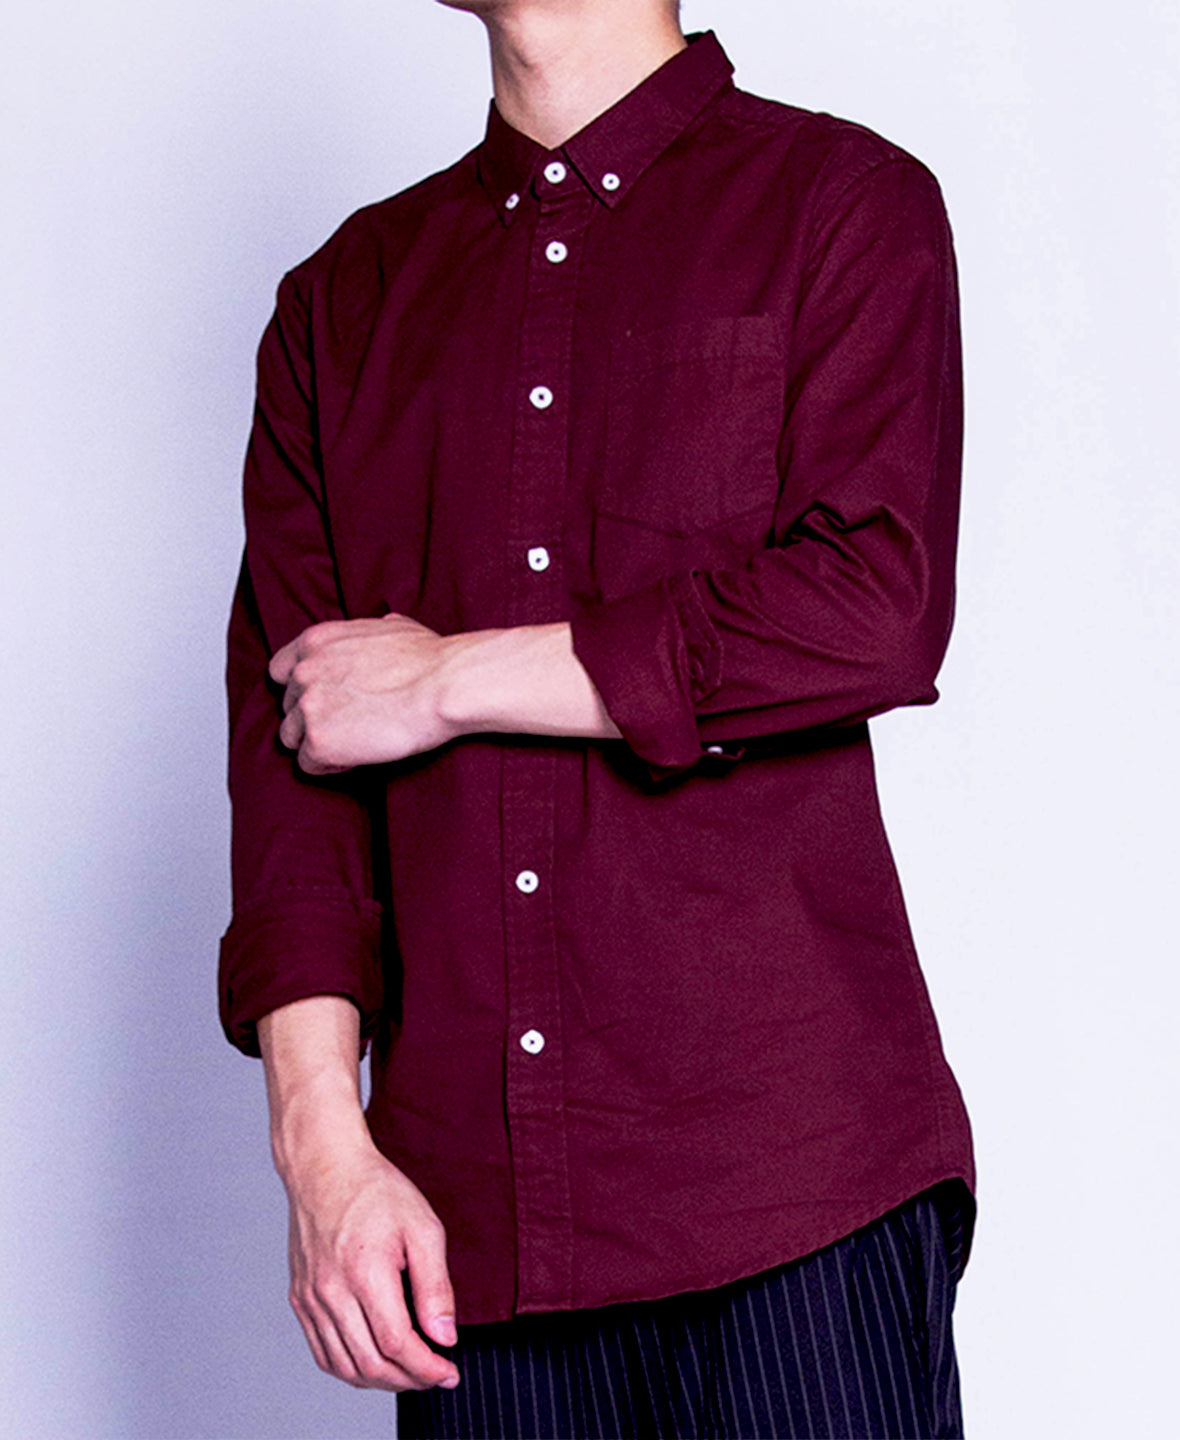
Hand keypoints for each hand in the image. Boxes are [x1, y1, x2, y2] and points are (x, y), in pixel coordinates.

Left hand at [269, 614, 457, 773]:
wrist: (443, 686)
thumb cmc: (429, 659)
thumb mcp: (392, 627)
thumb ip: (368, 633)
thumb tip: (381, 627)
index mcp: (315, 641)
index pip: (280, 671)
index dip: (301, 689)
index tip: (324, 700)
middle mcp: (303, 672)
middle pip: (288, 707)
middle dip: (314, 717)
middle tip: (349, 725)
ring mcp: (307, 708)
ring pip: (291, 737)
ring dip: (318, 743)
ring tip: (353, 743)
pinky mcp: (318, 742)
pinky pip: (309, 764)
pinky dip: (331, 765)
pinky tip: (358, 757)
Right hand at [284, 1140, 460, 1391]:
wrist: (325, 1166)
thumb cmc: (377, 1191)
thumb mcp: (423, 1227)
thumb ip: (435, 1286)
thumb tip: (444, 1337)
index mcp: (365, 1272)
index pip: (396, 1344)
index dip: (426, 1368)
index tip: (449, 1372)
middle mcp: (331, 1291)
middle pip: (370, 1364)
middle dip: (409, 1380)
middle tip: (435, 1375)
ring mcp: (310, 1298)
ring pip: (344, 1367)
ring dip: (381, 1381)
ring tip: (410, 1373)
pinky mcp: (300, 1299)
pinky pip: (323, 1352)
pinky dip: (350, 1369)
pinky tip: (374, 1362)